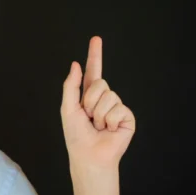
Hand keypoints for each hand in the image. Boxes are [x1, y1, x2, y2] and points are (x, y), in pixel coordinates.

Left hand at [61, 36, 135, 169]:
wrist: (89, 156)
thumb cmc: (77, 136)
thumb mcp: (68, 108)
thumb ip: (71, 86)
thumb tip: (76, 64)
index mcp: (89, 96)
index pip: (93, 71)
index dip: (95, 55)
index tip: (96, 39)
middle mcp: (104, 99)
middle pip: (100, 83)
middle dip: (90, 101)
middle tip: (89, 118)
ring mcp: (117, 107)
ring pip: (109, 96)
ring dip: (99, 113)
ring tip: (98, 126)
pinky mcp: (127, 117)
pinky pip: (118, 109)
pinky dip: (109, 121)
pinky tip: (109, 130)